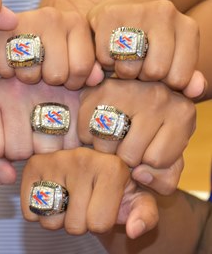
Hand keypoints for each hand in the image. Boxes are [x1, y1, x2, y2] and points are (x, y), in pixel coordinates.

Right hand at [0, 7, 103, 89]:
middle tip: (43, 68)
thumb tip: (97, 78)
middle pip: (56, 75)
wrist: (10, 30)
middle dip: (49, 79)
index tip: (66, 76)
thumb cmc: (48, 47)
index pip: (81, 69)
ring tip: (26, 63)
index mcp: (76, 23)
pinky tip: (10, 60)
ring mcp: (25, 21)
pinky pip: (6, 71)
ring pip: (30, 75)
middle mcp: (53, 17)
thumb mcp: (73, 54)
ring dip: (27, 77)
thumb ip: (88, 68)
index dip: (73, 82)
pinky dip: (6, 72)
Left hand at [0, 77, 81, 160]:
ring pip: (44, 151)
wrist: (52, 77)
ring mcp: (47, 94)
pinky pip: (69, 143)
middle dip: (24, 149)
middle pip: (18, 152)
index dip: (1, 151)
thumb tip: (8, 176)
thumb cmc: (17, 109)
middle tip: (28, 130)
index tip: (5, 137)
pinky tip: (62, 125)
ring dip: (46, 148)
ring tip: (44, 126)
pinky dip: (68, 142)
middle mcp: (16, 90)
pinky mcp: (74, 101)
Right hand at [20, 148, 157, 238]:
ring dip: (58, 218)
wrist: (87, 166)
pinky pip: (30, 211)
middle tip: (83, 202)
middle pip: (74, 225)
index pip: (99, 223)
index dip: (101, 222)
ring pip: (50, 220)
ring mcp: (55, 160)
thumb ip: (145, 216)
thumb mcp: (135, 199)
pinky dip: (38, 212)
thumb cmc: (113, 186)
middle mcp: (82, 157)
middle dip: (79, 222)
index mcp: (111, 166)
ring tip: (67, 198)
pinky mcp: (33, 165)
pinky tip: (51, 195)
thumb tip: (134, 230)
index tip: (102, 204)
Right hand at [77, 78, 195, 193]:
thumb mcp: (169, 158)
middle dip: (124, 157)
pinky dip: (88, 135)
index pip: (156, 162)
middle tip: (126, 142)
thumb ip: (163, 179)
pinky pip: (86, 131)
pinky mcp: (101, 90)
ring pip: (105, 145)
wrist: (132, 90)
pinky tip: (98, 126)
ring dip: (105, 148)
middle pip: (128, 155)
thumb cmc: (153, 131)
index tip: (147, 148)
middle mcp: (158, 97)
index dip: (147, 162)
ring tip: (112, 135)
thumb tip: (139, 173)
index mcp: (182, 114)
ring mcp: (129, 90)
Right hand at [88, 0, 198, 91]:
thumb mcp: (172, 61)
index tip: (155, 73)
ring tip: (122, 62)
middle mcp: (165, 13)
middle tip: (137, 67)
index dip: (162, 84)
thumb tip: (194, 91)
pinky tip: (108, 54)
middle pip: (154, 72)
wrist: (121, 9)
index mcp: (187, 27)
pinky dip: (103, 63)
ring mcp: (136, 11)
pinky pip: (105, 59)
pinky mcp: (108, 15)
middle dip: (141, 78)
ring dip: (122, 72)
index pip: (179, 79)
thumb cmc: (148, 45)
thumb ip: (186, 80)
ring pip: (128, 68)